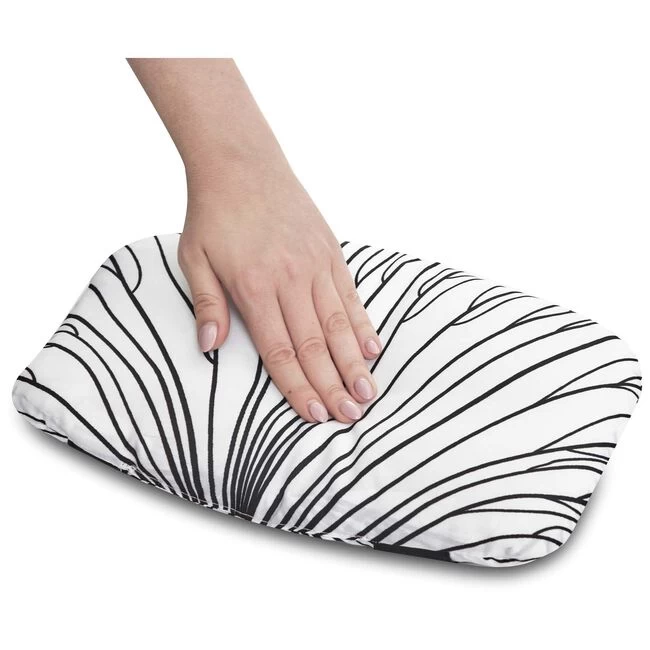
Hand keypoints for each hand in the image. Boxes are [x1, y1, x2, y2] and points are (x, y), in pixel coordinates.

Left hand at [178, 162, 381, 423]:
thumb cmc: (214, 214)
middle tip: (352, 417)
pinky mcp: (331, 251)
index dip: (298, 387)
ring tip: (368, 392)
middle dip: (333, 385)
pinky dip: (362, 323)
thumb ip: (206, 305)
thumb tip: (209, 348)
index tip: (315, 415)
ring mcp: (315, 265)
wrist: (241, 164)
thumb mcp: (195, 259)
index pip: (280, 351)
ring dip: (354, 363)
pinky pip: (350, 295)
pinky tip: (372, 348)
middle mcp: (291, 280)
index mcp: (254, 288)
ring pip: (339, 324)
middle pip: (315, 345)